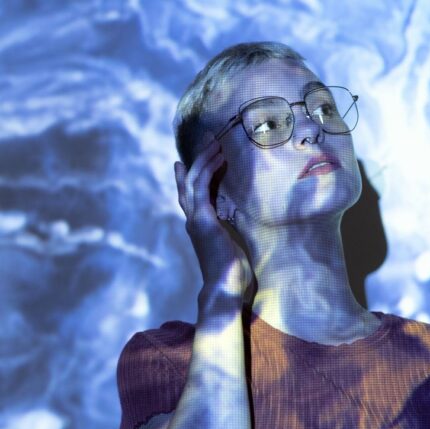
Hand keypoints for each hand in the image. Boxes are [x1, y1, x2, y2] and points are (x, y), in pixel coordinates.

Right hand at [174, 132, 251, 302]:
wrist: (225, 287)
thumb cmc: (233, 272)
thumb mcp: (233, 244)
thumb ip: (231, 230)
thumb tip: (240, 222)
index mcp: (201, 225)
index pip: (193, 194)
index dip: (191, 175)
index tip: (188, 160)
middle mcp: (194, 220)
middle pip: (189, 183)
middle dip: (197, 160)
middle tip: (207, 140)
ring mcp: (196, 219)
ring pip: (193, 181)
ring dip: (204, 160)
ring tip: (216, 144)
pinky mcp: (202, 220)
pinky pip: (202, 188)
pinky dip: (209, 171)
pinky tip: (219, 159)